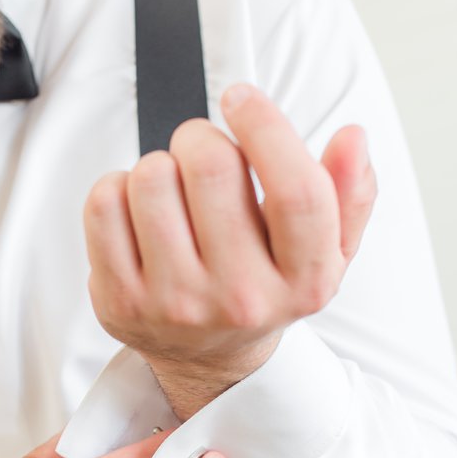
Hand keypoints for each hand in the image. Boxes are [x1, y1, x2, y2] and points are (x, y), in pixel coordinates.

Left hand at [83, 83, 376, 418]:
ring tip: (174, 193)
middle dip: (202, 138)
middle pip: (213, 167)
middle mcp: (242, 299)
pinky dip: (118, 190)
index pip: (297, 192)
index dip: (267, 127)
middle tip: (203, 154)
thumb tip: (352, 138)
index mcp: (304, 281)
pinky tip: (140, 214)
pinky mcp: (121, 303)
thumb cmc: (266, 286)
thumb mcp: (325, 250)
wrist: (211, 359)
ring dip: (160, 166)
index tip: (242, 98)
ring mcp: (176, 304)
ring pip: (152, 177)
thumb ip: (349, 192)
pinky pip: (104, 204)